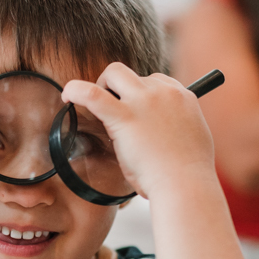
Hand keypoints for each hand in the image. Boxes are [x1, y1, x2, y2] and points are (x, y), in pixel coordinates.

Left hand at [62, 65, 214, 198]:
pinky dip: (76, 90)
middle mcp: (164, 92)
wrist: (185, 185)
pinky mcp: (125, 116)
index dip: (141, 94)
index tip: (135, 111)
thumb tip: (164, 129)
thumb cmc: (187, 173)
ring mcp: (144, 101)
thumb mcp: (191, 138)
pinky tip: (67, 95)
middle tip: (114, 111)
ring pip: (114, 72)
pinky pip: (92, 94)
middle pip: (135, 75)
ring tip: (97, 109)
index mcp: (182, 97)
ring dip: (103, 85)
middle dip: (120, 87)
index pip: (156, 81)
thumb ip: (177, 126)